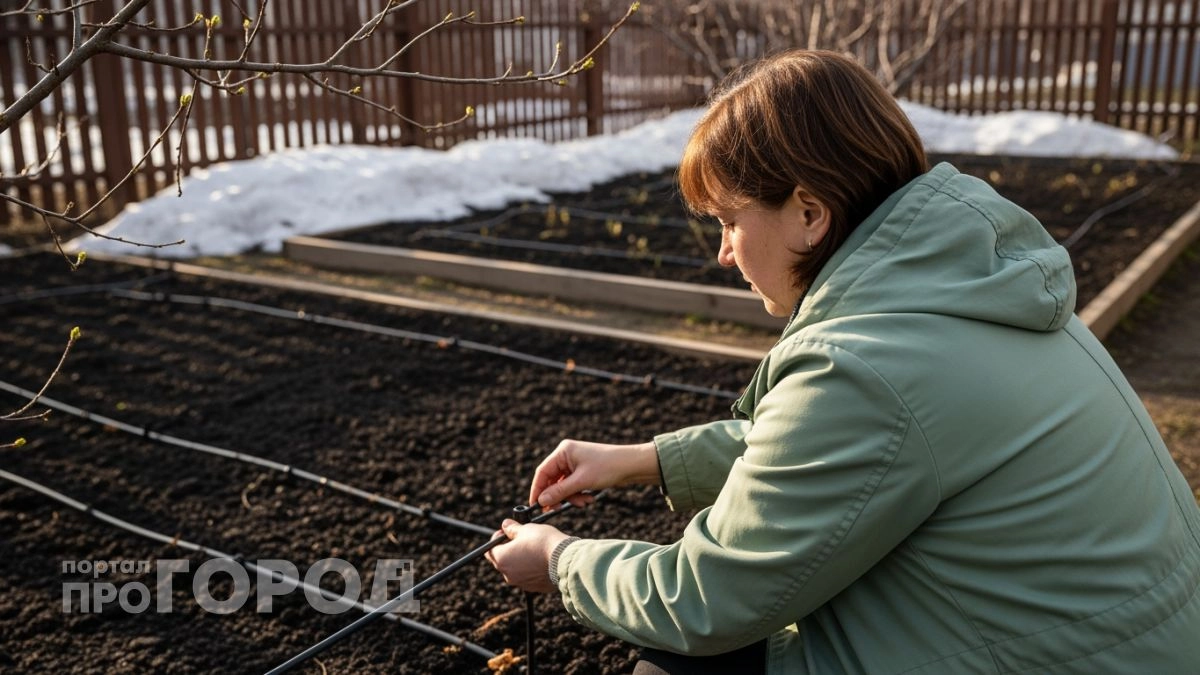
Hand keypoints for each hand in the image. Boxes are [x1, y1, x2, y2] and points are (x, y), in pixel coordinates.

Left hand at [485, 519, 568, 593]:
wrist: (564, 559)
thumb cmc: (543, 542)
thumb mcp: (526, 529)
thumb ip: (512, 528)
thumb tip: (505, 525)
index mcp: (502, 559)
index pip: (490, 549)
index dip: (497, 539)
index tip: (506, 532)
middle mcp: (508, 575)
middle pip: (502, 561)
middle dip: (508, 550)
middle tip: (520, 539)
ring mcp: (521, 583)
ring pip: (516, 570)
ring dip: (520, 560)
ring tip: (533, 549)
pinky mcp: (535, 588)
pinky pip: (528, 577)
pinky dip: (531, 569)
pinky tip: (541, 559)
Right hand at [530, 439, 660, 510]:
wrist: (632, 465)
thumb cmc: (607, 468)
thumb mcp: (582, 482)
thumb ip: (560, 491)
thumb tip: (541, 500)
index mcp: (563, 451)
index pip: (542, 472)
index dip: (537, 489)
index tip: (535, 505)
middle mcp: (566, 455)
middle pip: (552, 480)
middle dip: (558, 496)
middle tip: (558, 509)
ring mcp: (575, 463)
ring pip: (563, 485)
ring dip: (571, 497)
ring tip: (584, 502)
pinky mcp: (582, 471)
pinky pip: (573, 486)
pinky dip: (578, 494)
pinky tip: (589, 499)